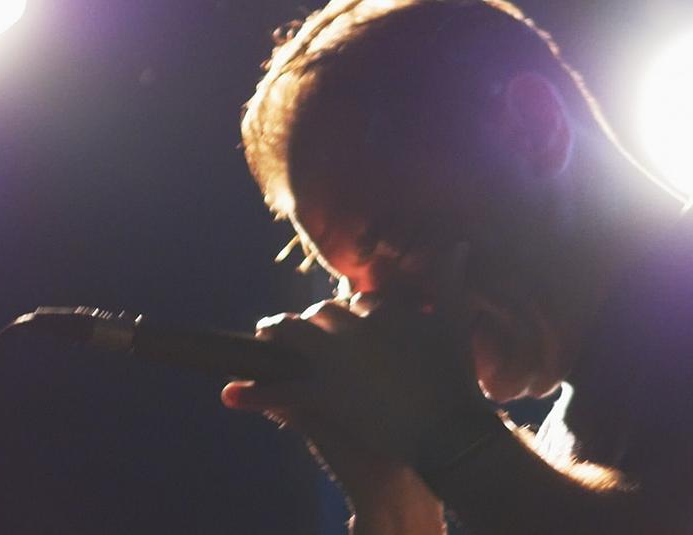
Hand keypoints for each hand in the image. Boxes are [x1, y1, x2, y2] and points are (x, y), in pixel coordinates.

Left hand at [222, 243, 484, 500]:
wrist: (447, 431)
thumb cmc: (456, 379)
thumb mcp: (455, 325)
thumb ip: (452, 282)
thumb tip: (460, 244)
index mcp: (383, 311)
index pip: (357, 302)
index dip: (348, 312)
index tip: (345, 319)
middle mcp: (352, 329)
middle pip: (320, 315)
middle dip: (310, 322)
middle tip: (301, 331)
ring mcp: (333, 362)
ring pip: (291, 336)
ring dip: (275, 336)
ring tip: (266, 339)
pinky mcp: (322, 395)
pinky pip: (280, 389)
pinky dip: (254, 393)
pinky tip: (232, 394)